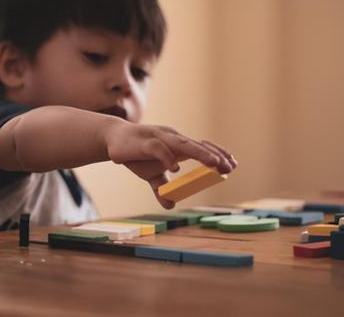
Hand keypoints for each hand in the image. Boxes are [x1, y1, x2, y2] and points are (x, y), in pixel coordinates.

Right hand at [104, 121, 237, 207]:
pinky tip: (176, 169)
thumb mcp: (150, 175)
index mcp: (176, 145)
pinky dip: (168, 158)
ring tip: (214, 163)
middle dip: (215, 156)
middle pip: (197, 145)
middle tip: (229, 167)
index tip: (232, 166)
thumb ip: (161, 188)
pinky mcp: (145, 142)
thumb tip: (170, 205)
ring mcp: (159, 138)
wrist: (111, 139)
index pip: (202, 147)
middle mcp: (172, 139)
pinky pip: (160, 149)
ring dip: (200, 153)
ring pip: (183, 144)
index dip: (217, 155)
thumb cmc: (135, 154)